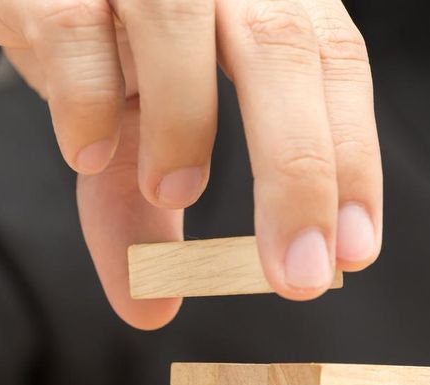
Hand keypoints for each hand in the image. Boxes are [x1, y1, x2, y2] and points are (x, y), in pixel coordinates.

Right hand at [0, 0, 381, 327]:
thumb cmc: (101, 43)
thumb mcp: (135, 127)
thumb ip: (144, 208)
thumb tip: (148, 311)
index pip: (335, 64)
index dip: (353, 158)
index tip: (355, 252)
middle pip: (283, 49)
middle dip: (300, 171)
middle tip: (300, 275)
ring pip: (179, 20)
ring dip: (186, 121)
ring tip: (175, 191)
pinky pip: (74, 24)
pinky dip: (86, 95)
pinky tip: (85, 152)